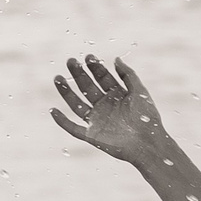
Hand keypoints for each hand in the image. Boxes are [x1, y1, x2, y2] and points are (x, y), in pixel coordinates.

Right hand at [51, 55, 167, 165]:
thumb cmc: (147, 118)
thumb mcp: (140, 91)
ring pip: (77, 104)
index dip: (95, 67)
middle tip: (70, 61)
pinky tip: (53, 110)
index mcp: (117, 95)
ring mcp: (97, 120)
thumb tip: (114, 59)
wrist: (147, 143)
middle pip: (87, 87)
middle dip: (78, 74)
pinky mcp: (91, 135)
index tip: (88, 57)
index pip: (102, 78)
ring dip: (66, 92)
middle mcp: (105, 106)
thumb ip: (127, 74)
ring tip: (57, 78)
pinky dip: (62, 121)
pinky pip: (73, 128)